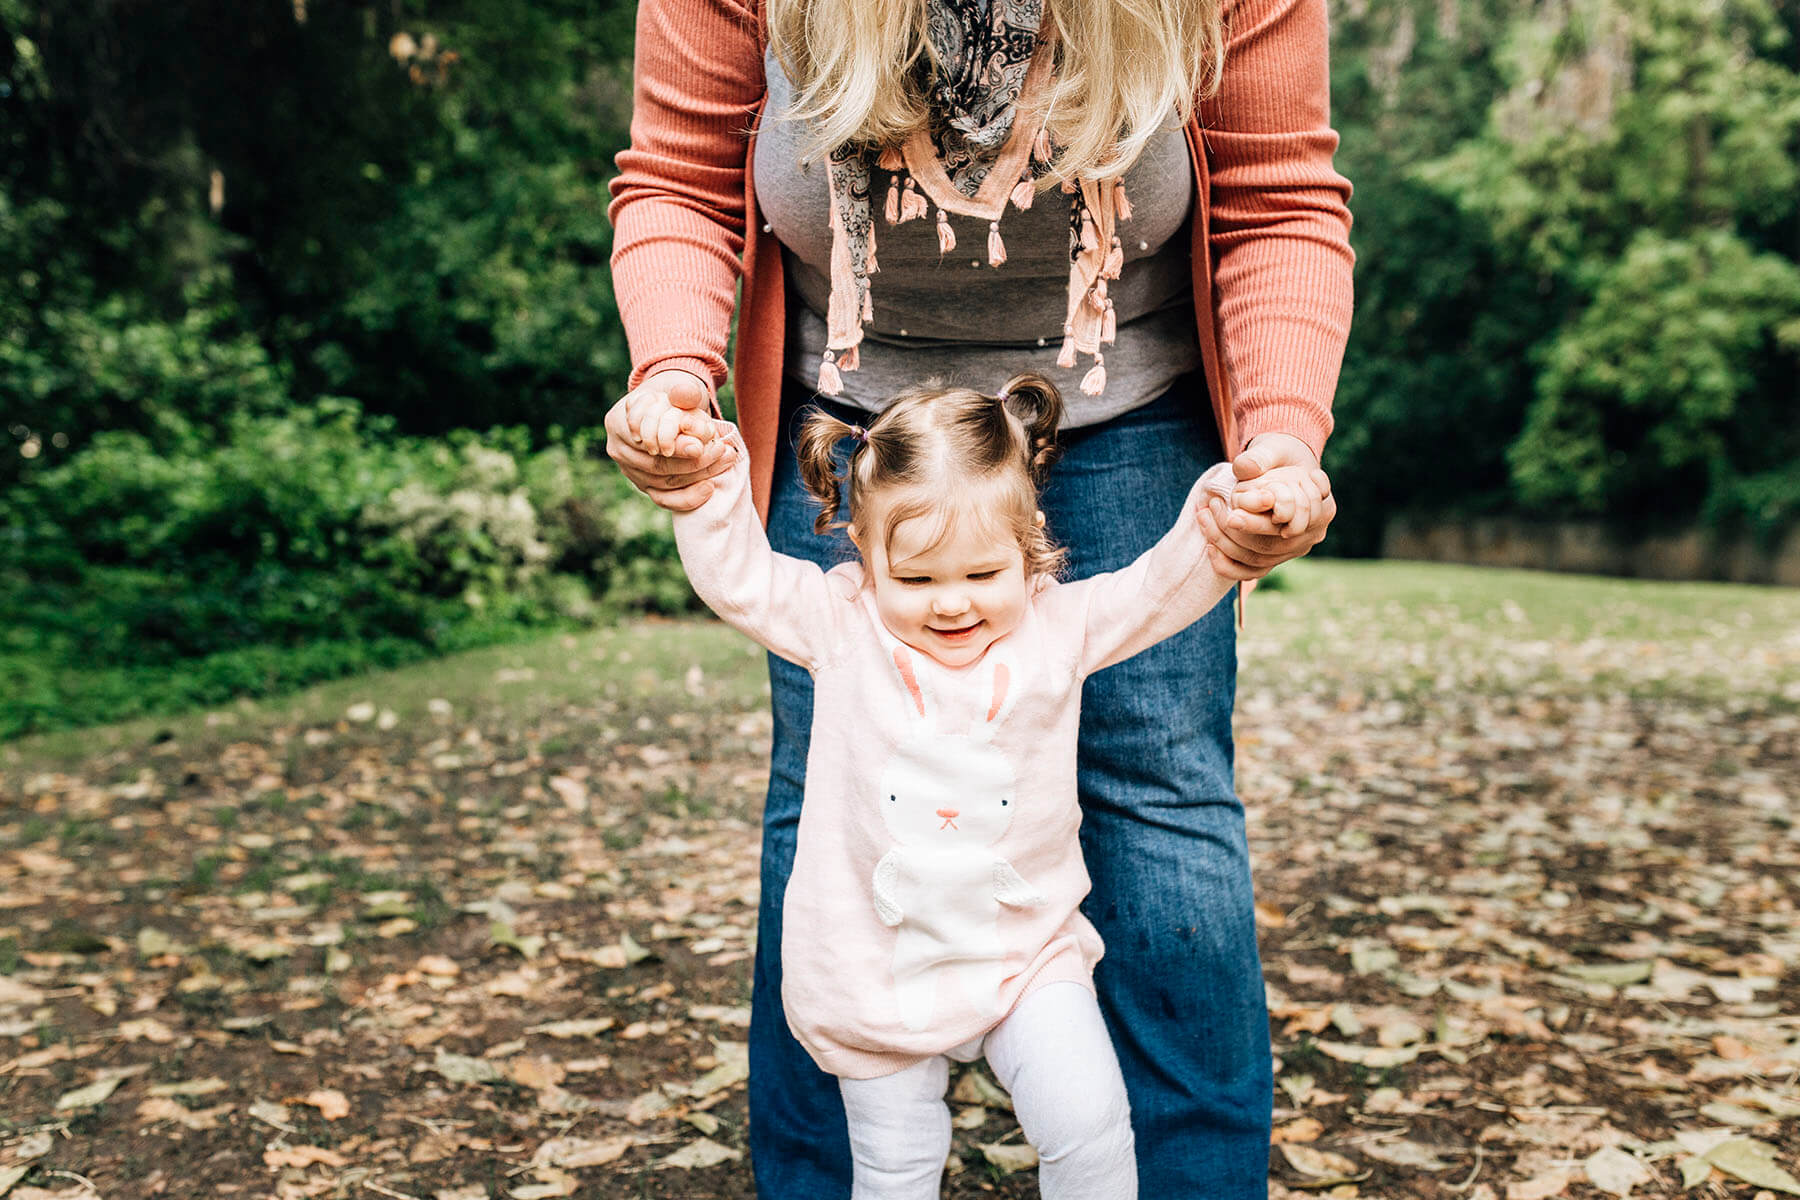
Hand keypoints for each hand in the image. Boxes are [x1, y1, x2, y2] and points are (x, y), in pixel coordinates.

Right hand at [604, 370, 736, 510]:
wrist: (672, 408)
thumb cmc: (676, 398)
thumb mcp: (682, 388)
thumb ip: (684, 391)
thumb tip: (682, 396)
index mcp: (617, 421)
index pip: (646, 438)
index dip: (674, 445)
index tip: (701, 446)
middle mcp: (618, 449)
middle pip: (656, 464)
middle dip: (692, 461)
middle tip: (722, 451)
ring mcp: (629, 470)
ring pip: (663, 483)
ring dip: (697, 476)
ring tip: (725, 461)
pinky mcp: (644, 486)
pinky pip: (665, 499)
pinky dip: (688, 497)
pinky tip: (710, 487)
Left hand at [1197, 433, 1335, 580]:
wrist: (1283, 466)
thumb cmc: (1281, 455)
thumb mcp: (1274, 448)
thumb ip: (1260, 456)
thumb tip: (1243, 468)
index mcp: (1322, 508)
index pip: (1292, 519)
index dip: (1262, 517)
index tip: (1233, 508)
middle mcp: (1312, 534)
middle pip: (1273, 543)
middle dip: (1239, 528)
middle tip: (1210, 510)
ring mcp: (1294, 550)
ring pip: (1258, 559)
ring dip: (1226, 542)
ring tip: (1203, 515)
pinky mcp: (1276, 559)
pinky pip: (1251, 572)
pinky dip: (1228, 565)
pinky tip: (1209, 548)